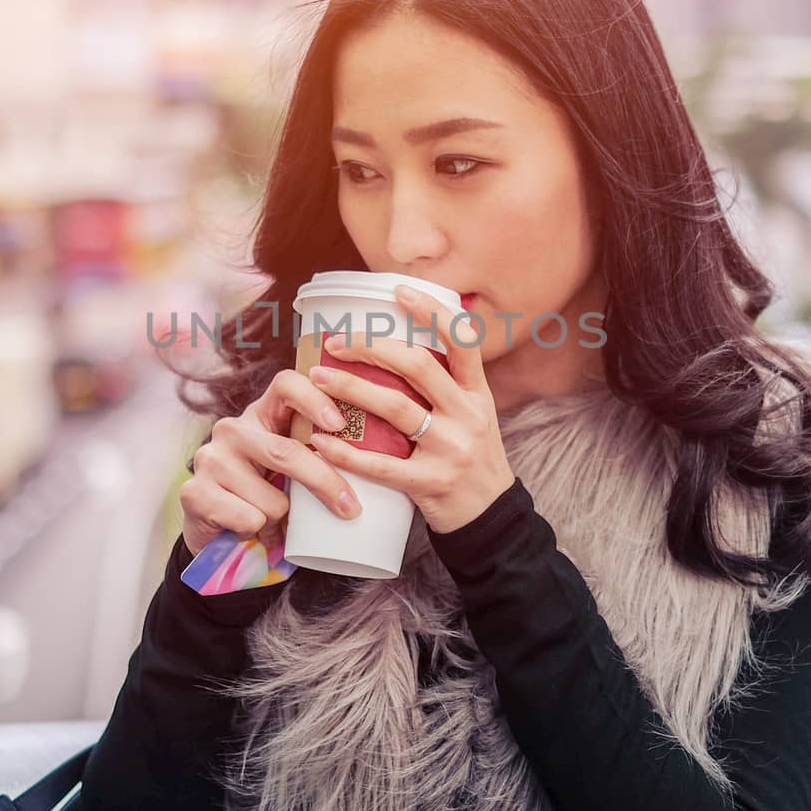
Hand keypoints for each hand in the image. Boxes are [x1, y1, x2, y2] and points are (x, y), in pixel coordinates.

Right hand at [180, 368, 363, 557]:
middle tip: (349, 508)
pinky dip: (258, 532)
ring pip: (271, 498)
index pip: (287, 383)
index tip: (339, 425)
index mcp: (262, 414)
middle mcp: (233, 428)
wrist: (217, 533)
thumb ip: (318, 455)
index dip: (315, 398)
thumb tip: (376, 462)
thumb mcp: (292, 469)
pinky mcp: (194, 491)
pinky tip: (247, 529)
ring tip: (272, 522)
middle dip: (324, 482)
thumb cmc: (266, 495)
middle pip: (286, 451)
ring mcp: (210, 458)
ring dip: (281, 519)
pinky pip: (248, 518)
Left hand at [305, 283, 515, 534]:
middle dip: (371, 347)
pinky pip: (381, 465)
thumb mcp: (474, 416)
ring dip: (350, 389)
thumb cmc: (472, 461)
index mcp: (477, 393)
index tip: (398, 290)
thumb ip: (445, 388)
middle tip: (336, 342)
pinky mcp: (431, 484)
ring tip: (317, 379)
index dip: (431, 311)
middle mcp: (468, 415)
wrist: (493, 520)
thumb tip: (396, 348)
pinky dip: (346, 453)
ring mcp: (450, 450)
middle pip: (417, 366)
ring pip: (395, 407)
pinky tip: (319, 443)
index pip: (463, 339)